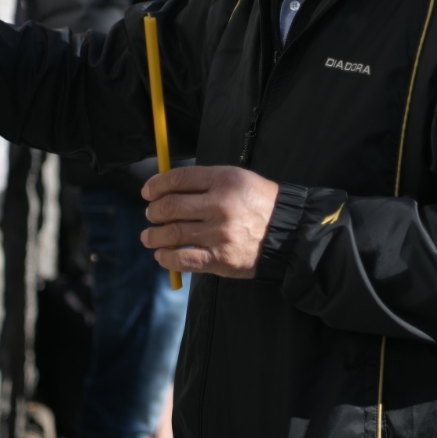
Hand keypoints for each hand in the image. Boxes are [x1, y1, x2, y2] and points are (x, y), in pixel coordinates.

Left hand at [140, 165, 279, 277]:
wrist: (289, 234)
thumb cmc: (261, 204)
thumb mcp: (239, 180)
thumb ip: (206, 181)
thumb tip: (169, 187)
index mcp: (224, 180)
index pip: (178, 179)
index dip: (157, 185)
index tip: (147, 192)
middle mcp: (220, 205)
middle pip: (170, 206)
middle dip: (153, 211)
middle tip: (151, 215)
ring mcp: (219, 233)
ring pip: (172, 233)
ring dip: (153, 236)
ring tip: (149, 237)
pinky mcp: (220, 258)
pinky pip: (183, 259)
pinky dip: (166, 258)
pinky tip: (162, 255)